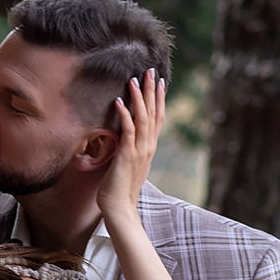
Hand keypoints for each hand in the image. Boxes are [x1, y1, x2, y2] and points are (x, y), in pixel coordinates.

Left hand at [95, 69, 164, 225]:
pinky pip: (128, 131)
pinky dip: (125, 115)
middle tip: (151, 71)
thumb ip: (131, 149)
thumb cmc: (120, 188)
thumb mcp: (129, 164)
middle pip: (154, 114)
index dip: (159, 99)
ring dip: (139, 98)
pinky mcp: (127, 155)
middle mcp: (148, 147)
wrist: (119, 207)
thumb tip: (127, 137)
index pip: (158, 118)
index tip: (159, 82)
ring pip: (143, 118)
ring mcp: (139, 151)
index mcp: (149, 148)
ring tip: (134, 80)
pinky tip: (120, 101)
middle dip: (152, 91)